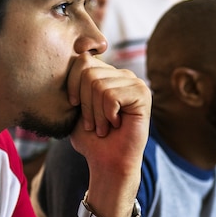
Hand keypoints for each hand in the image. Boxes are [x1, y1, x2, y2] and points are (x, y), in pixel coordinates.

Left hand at [67, 53, 150, 216]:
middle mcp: (122, 74)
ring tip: (105, 127)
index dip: (72, 85)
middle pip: (88, 72)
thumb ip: (76, 81)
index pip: (82, 60)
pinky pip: (111, 96)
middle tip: (94, 123)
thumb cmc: (91, 139)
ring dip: (96, 113)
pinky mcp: (143, 94)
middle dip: (85, 104)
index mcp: (106, 73)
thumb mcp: (76, 106)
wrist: (107, 162)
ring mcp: (135, 82)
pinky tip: (117, 124)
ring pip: (99, 85)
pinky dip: (108, 115)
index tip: (75, 106)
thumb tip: (79, 54)